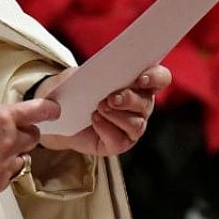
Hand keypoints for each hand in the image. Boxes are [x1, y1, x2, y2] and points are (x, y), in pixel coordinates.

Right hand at [0, 99, 60, 196]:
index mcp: (1, 117)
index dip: (49, 111)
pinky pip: (8, 177)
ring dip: (12, 156)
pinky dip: (0, 173)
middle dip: (22, 135)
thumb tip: (5, 125)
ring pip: (22, 159)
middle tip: (6, 136)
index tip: (54, 111)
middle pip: (33, 138)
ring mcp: (4, 165)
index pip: (38, 112)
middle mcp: (8, 140)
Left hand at [38, 65, 171, 155]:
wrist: (58, 113)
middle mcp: (140, 105)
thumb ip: (82, 75)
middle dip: (129, 99)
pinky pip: (120, 139)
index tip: (140, 78)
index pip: (159, 78)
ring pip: (136, 124)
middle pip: (147, 102)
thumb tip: (89, 78)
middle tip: (111, 98)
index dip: (155, 77)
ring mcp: (131, 126)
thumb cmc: (73, 89)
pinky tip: (94, 120)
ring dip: (117, 115)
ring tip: (98, 108)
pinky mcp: (119, 143)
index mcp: (137, 83)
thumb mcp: (76, 76)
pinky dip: (106, 129)